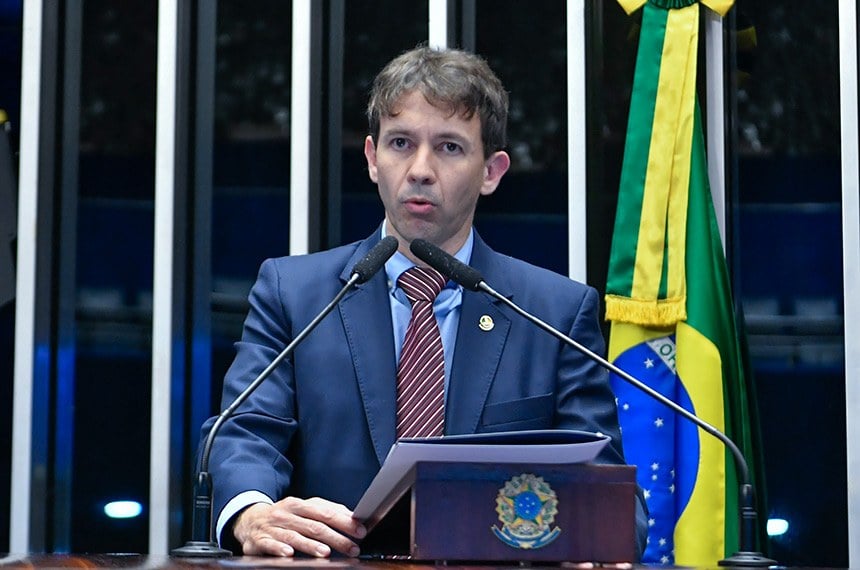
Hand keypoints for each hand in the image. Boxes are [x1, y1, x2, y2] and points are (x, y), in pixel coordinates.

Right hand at [232, 496, 366, 557]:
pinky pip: (270, 544)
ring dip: (310, 545)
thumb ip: (325, 512)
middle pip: (314, 525)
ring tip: (326, 552)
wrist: (248, 520)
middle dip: (335, 537)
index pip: (326, 512)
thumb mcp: (303, 510)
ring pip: (294, 536)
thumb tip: (351, 518)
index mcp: (299, 505)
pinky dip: (280, 549)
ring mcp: (272, 527)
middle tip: (351, 548)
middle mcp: (286, 514)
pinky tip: (290, 554)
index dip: (344, 521)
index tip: (360, 530)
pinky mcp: (259, 540)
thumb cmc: (283, 517)